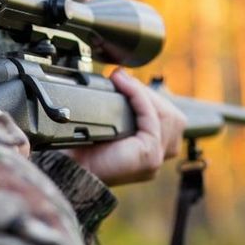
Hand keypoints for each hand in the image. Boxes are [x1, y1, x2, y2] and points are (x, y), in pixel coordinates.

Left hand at [61, 69, 186, 185]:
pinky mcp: (149, 156)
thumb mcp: (109, 124)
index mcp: (150, 151)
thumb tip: (124, 77)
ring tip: (123, 81)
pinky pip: (152, 118)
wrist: (71, 167)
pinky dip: (139, 96)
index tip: (128, 81)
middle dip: (150, 94)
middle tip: (124, 80)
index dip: (152, 98)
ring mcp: (156, 158)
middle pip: (173, 117)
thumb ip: (125, 108)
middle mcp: (157, 156)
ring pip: (167, 116)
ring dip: (144, 93)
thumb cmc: (83, 149)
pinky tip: (124, 85)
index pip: (170, 119)